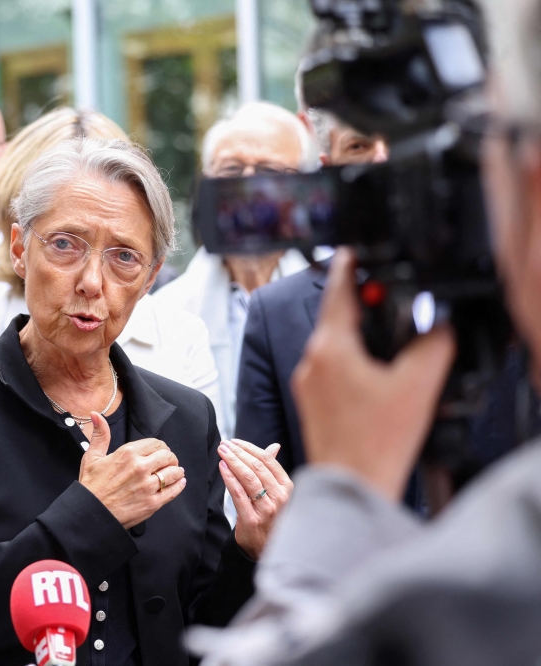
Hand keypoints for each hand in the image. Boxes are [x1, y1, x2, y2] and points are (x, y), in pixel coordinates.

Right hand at [79, 411, 185, 528]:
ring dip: (177, 471)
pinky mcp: (152, 503)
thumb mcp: (92, 457)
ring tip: (176, 472)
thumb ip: (100, 435)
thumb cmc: (91, 486)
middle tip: (169, 461)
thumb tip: (96, 415)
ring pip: (173, 473)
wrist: (91, 513)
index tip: (160, 451)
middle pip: (167, 456)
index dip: (161, 447)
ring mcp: (148, 486)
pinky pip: (173, 491)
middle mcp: (140, 468)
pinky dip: (179, 485)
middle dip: (170, 457)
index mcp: (127, 454)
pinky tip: (180, 482)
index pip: (156, 443)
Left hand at [217, 439, 292, 559]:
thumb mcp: (275, 492)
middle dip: (238, 452)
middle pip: (256, 467)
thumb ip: (272, 469)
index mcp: (286, 487)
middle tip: (224, 444)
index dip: (249, 448)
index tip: (235, 441)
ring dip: (232, 461)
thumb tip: (275, 446)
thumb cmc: (269, 515)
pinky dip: (229, 478)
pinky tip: (222, 468)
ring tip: (222, 452)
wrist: (265, 546)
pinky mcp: (252, 519)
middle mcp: (280, 497)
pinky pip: (238, 494)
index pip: (268, 461)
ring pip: (248, 478)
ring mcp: (267, 509)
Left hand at [291, 249, 455, 500]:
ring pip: (335, 346)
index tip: (354, 252)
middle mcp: (312, 361)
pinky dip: (354, 364)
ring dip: (360, 339)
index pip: (339, 291)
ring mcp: (308, 384)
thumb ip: (433, 343)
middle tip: (386, 302)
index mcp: (330, 347)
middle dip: (363, 309)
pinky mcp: (313, 404)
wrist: (349, 486)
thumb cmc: (375, 443)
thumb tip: (438, 325)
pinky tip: (377, 379)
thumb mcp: (419, 384)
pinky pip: (333, 370)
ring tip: (388, 344)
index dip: (350, 267)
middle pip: (337, 318)